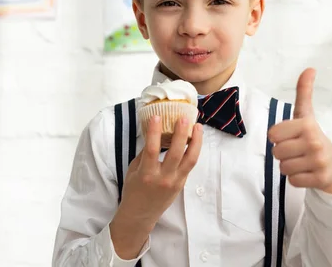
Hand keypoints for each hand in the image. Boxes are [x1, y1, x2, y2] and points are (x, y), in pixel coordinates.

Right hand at [110, 116, 202, 258]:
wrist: (140, 215)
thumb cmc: (133, 190)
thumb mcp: (133, 170)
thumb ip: (145, 153)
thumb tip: (156, 133)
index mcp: (146, 174)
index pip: (151, 150)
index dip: (154, 132)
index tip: (156, 116)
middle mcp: (163, 178)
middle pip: (176, 153)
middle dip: (181, 134)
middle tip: (184, 118)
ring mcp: (175, 182)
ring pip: (191, 160)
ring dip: (196, 141)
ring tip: (198, 126)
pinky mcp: (182, 184)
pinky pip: (190, 165)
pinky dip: (194, 150)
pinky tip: (195, 139)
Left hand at [268, 68, 331, 194]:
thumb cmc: (313, 139)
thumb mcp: (307, 116)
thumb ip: (304, 93)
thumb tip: (309, 69)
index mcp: (307, 124)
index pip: (272, 134)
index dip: (279, 138)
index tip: (292, 137)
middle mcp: (314, 141)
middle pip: (276, 152)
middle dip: (284, 154)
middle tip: (298, 152)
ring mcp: (318, 161)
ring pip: (283, 167)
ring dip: (290, 167)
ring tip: (303, 162)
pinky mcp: (320, 178)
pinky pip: (292, 181)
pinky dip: (297, 179)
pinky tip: (308, 173)